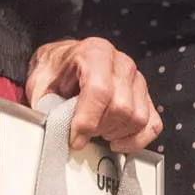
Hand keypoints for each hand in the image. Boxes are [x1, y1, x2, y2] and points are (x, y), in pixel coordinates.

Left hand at [23, 37, 161, 150]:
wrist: (65, 64)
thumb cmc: (55, 73)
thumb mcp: (41, 85)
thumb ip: (46, 105)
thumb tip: (51, 132)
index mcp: (95, 53)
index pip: (99, 90)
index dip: (86, 120)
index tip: (74, 138)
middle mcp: (121, 63)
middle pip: (121, 107)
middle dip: (99, 128)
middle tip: (82, 133)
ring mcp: (137, 80)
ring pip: (137, 118)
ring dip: (115, 133)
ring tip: (96, 132)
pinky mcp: (146, 97)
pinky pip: (152, 125)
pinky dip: (136, 140)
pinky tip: (116, 142)